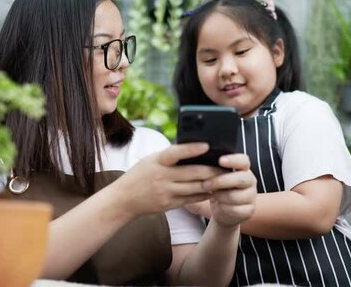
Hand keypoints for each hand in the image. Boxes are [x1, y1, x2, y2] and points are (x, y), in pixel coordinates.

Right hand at [111, 143, 225, 217]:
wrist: (123, 199)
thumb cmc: (140, 175)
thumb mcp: (151, 160)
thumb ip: (170, 156)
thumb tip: (193, 149)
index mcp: (157, 161)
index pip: (176, 153)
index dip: (192, 149)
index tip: (207, 145)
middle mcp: (162, 177)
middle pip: (193, 173)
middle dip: (212, 170)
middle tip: (226, 166)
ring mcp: (166, 192)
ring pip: (195, 188)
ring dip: (212, 183)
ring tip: (224, 178)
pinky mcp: (169, 204)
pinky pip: (191, 199)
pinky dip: (203, 194)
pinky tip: (213, 190)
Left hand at [203, 153, 256, 226]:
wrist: (224, 210)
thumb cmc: (219, 188)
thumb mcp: (217, 176)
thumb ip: (214, 168)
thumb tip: (201, 162)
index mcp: (244, 169)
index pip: (244, 161)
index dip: (233, 160)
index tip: (220, 160)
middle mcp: (250, 181)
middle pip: (240, 179)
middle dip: (220, 181)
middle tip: (205, 184)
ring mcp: (251, 196)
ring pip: (235, 196)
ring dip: (219, 196)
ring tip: (211, 194)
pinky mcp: (248, 211)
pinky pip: (235, 209)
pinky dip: (223, 207)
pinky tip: (218, 205)